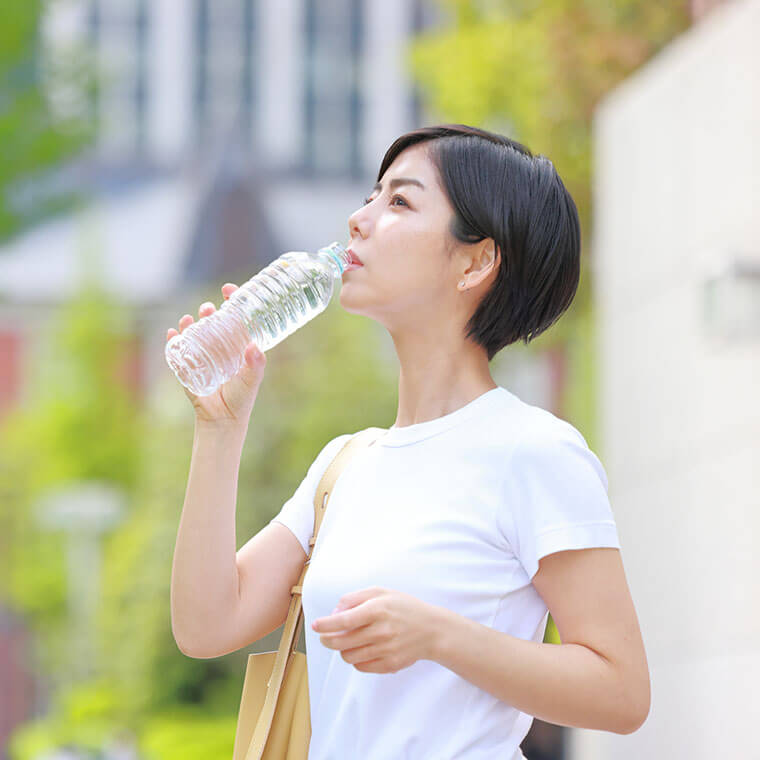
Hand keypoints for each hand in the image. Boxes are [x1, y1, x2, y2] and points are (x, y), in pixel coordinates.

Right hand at [166, 283, 266, 427]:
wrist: (222, 419)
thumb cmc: (240, 398)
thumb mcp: (251, 381)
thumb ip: (255, 366)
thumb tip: (254, 346)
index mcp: (238, 346)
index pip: (236, 318)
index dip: (233, 302)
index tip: (229, 290)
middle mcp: (220, 347)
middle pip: (213, 322)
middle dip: (209, 311)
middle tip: (208, 308)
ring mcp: (202, 355)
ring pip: (195, 332)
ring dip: (191, 323)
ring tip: (189, 319)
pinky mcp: (187, 367)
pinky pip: (178, 350)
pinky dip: (173, 340)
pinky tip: (173, 333)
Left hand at [311, 587, 441, 673]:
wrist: (432, 629)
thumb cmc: (403, 607)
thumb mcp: (381, 592)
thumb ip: (355, 598)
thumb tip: (334, 613)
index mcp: (378, 609)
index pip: (343, 621)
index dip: (324, 624)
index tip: (314, 625)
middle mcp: (381, 631)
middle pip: (341, 642)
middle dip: (327, 640)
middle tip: (324, 637)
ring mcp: (386, 650)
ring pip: (349, 656)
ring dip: (342, 650)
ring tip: (347, 641)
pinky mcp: (389, 665)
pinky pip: (361, 666)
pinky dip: (356, 659)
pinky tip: (362, 649)